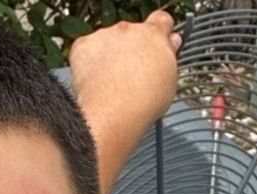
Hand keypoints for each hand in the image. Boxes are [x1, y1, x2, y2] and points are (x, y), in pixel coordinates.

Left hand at [70, 13, 179, 143]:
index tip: (161, 43)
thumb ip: (169, 56)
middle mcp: (128, 31)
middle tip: (137, 75)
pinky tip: (101, 82)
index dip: (162, 32)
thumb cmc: (142, 101)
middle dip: (134, 49)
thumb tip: (171, 44)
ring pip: (110, 42)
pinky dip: (93, 63)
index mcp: (153, 36)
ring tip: (117, 85)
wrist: (113, 110)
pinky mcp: (85, 45)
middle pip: (133, 34)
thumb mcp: (169, 80)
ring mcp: (105, 36)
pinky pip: (90, 50)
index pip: (162, 20)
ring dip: (113, 57)